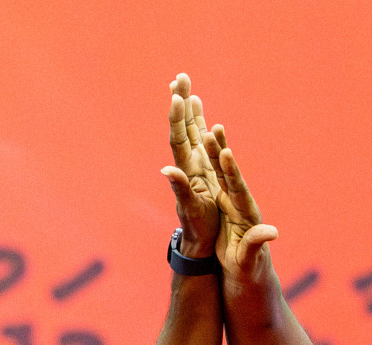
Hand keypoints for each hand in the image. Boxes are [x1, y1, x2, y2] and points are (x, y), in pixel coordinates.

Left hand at [163, 74, 220, 257]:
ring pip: (191, 129)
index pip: (178, 138)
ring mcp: (196, 163)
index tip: (178, 96)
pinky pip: (201, 138)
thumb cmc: (199, 228)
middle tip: (179, 77)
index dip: (178, 118)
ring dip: (188, 107)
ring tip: (184, 84)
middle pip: (182, 127)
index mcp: (186, 170)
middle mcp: (188, 163)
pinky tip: (198, 107)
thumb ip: (180, 189)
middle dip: (181, 102)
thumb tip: (167, 171)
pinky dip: (199, 119)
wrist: (201, 240)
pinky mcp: (204, 167)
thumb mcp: (191, 209)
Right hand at [201, 123, 279, 282]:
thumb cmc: (247, 269)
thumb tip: (273, 232)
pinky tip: (207, 147)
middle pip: (230, 175)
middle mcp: (240, 204)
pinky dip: (212, 164)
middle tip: (214, 130)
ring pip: (223, 173)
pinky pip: (218, 179)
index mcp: (246, 215)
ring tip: (209, 130)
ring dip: (216, 153)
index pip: (239, 189)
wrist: (246, 272)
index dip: (233, 172)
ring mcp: (232, 202)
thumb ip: (257, 243)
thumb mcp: (248, 259)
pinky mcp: (226, 204)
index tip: (227, 153)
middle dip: (221, 153)